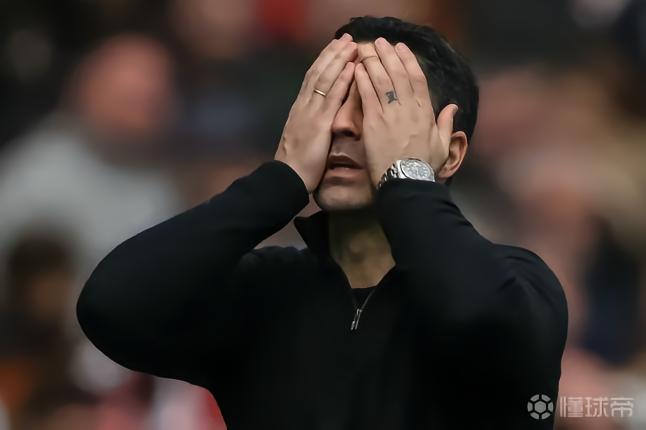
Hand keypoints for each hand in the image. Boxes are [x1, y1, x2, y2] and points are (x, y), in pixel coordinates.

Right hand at [274, 34, 356, 192]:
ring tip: (350, 45)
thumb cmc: (296, 164)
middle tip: (346, 38)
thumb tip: (320, 117)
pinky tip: (350, 68)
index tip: (335, 48)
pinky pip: (332, 98)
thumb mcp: (303, 137)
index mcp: (300, 108)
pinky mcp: (318, 123)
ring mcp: (310, 112)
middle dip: (332, 54)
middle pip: (318, 73)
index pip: (312, 78)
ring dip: (338, 60)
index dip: (324, 62)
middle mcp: (303, 105)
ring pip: (324, 79)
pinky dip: (341, 81)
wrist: (286, 177)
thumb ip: (311, 124)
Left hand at [354, 38, 457, 185]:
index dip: (409, 61)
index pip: (417, 79)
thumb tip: (454, 106)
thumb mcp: (442, 145)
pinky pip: (367, 95)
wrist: (405, 182)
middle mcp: (408, 108)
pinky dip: (362, 80)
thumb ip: (447, 124)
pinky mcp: (373, 122)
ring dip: (374, 62)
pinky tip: (357, 69)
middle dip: (389, 55)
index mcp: (426, 112)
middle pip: (398, 74)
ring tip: (367, 50)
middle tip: (380, 42)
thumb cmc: (424, 167)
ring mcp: (390, 114)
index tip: (402, 49)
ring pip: (382, 80)